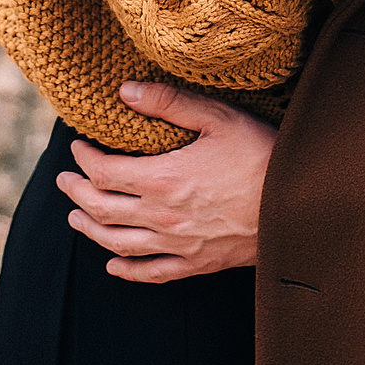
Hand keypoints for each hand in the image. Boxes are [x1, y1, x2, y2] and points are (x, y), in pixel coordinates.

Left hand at [57, 82, 275, 282]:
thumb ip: (169, 103)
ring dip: (90, 230)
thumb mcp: (218, 118)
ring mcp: (178, 244)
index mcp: (163, 178)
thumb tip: (124, 91)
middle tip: (63, 180)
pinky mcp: (197, 263)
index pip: (104, 172)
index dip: (83, 159)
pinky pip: (152, 273)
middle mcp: (163, 216)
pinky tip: (113, 265)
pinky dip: (126, 270)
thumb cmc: (262, 155)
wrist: (301, 205)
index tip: (76, 147)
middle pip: (102, 209)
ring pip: (118, 243)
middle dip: (77, 193)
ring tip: (75, 217)